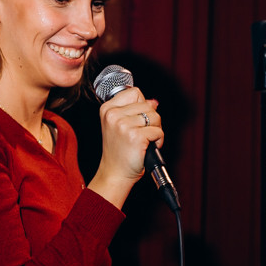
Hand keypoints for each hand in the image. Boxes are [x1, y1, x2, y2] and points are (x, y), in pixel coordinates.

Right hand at [87, 86, 163, 208]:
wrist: (115, 173)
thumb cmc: (119, 151)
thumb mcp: (119, 125)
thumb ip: (134, 110)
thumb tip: (154, 102)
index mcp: (107, 109)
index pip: (134, 92)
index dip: (141, 105)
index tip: (136, 120)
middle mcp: (113, 115)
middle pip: (147, 105)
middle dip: (150, 120)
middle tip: (141, 134)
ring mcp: (124, 125)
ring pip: (155, 117)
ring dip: (155, 130)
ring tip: (144, 141)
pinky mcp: (136, 136)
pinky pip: (158, 131)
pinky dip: (158, 140)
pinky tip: (147, 147)